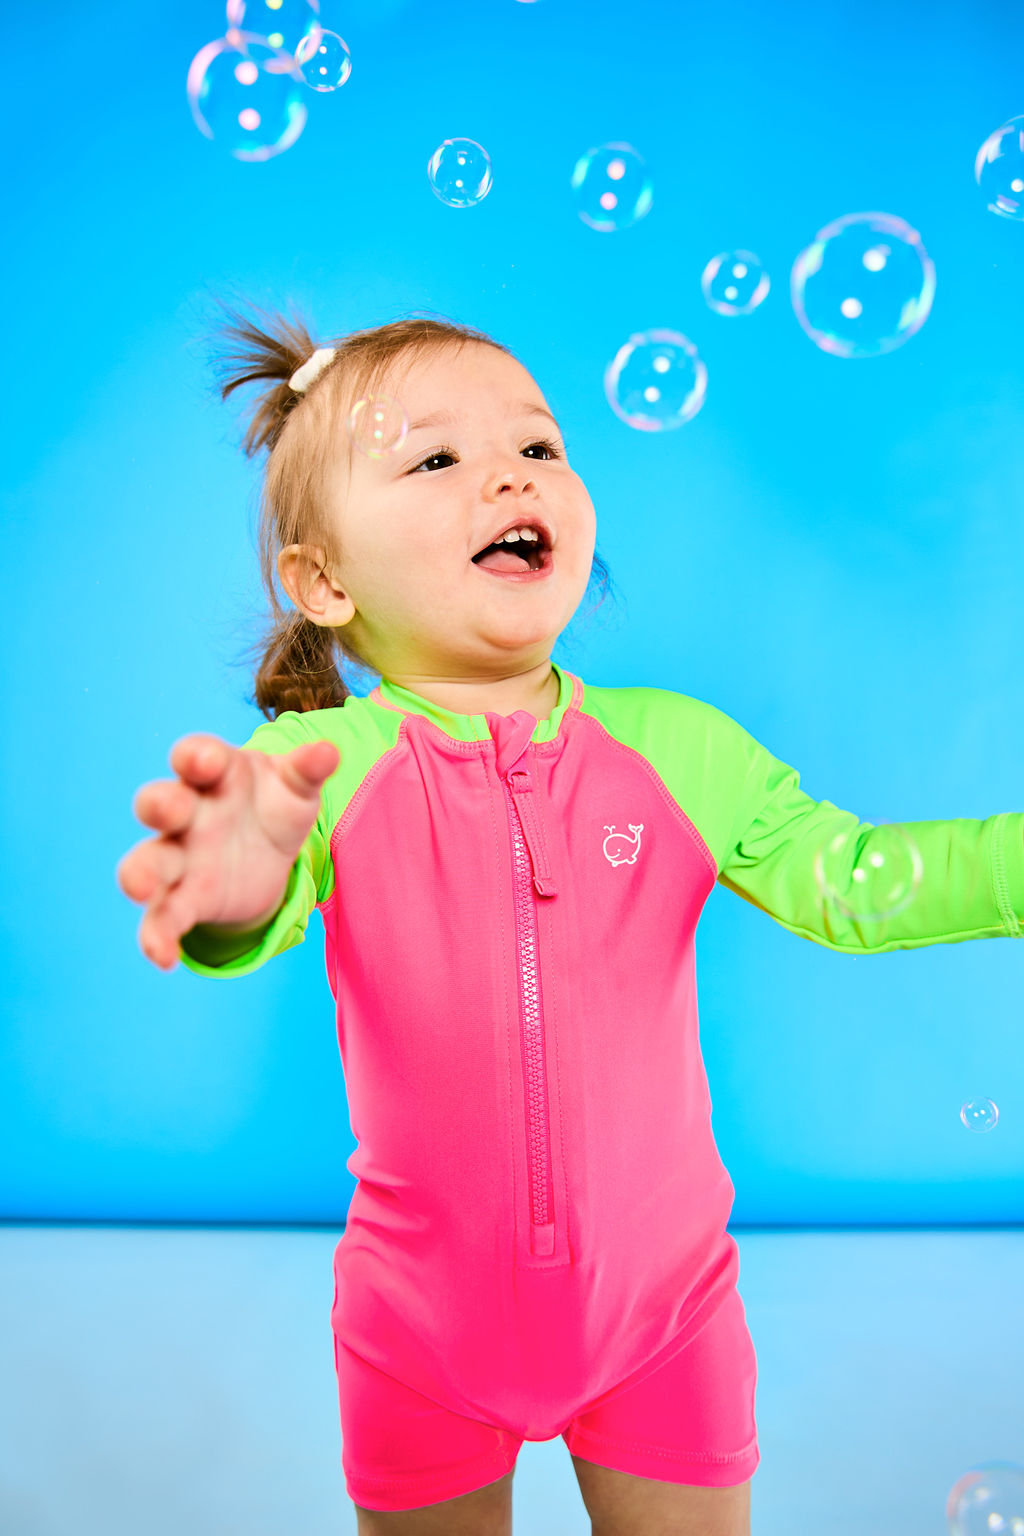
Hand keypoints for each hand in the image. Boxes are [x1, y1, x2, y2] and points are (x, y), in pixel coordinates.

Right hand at [116, 732, 339, 970]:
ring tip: (140, 888)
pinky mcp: (184, 899)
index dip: (196, 756)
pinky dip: (157, 937)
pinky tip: (163, 958)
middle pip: (160, 804)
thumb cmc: (275, 803)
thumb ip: (308, 770)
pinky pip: (163, 917)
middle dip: (159, 804)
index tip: (206, 760)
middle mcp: (188, 813)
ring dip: (140, 873)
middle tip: (165, 809)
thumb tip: (329, 752)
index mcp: (216, 774)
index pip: (195, 756)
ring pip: (149, 861)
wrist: (269, 848)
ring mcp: (181, 857)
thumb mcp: (296, 787)